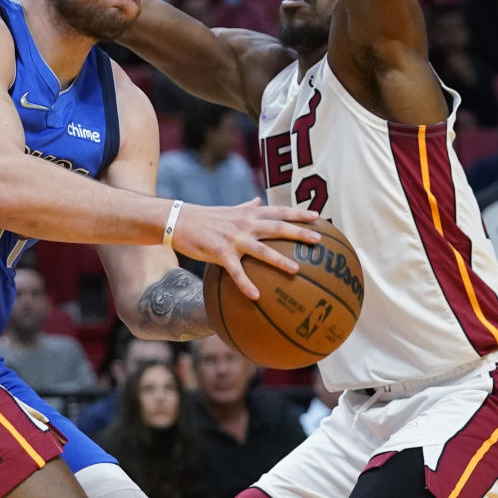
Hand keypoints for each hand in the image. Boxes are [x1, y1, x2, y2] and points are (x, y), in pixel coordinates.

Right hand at [172, 198, 320, 301]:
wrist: (178, 220)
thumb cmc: (205, 217)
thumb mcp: (229, 209)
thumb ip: (246, 207)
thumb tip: (258, 201)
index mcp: (249, 214)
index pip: (279, 211)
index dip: (299, 213)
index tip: (318, 216)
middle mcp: (245, 224)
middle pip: (277, 227)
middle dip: (299, 233)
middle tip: (318, 240)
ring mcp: (233, 238)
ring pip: (261, 249)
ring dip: (279, 260)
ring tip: (296, 270)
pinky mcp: (220, 253)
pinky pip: (236, 271)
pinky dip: (246, 284)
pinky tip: (256, 296)